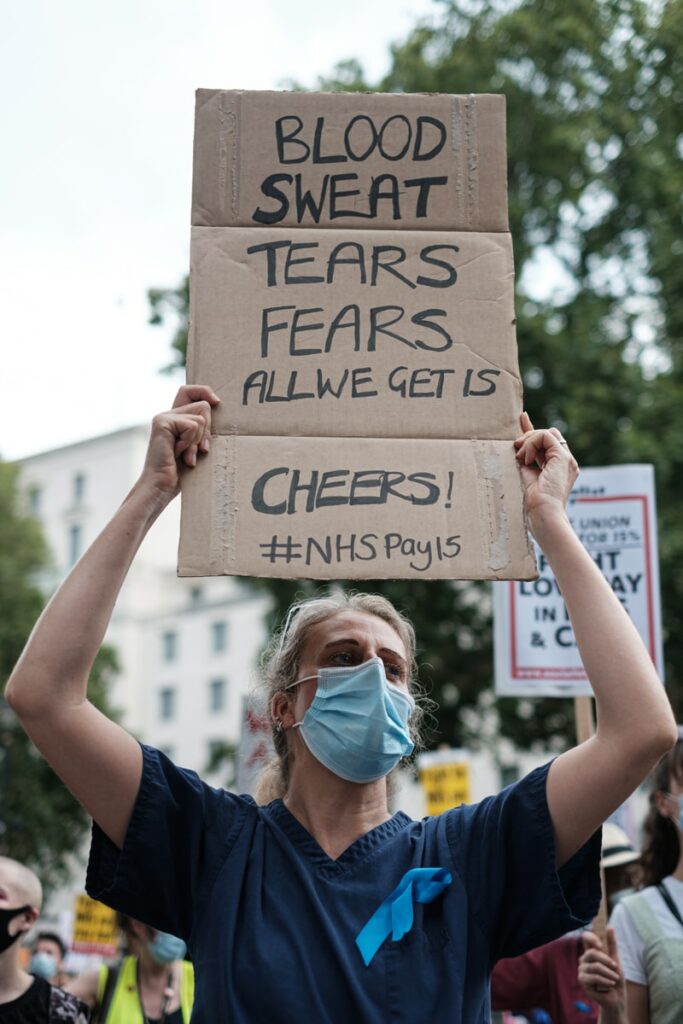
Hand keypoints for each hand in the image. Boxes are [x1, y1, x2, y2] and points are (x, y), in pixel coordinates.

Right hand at [140, 385, 219, 501]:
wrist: (162, 485)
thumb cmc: (182, 472)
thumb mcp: (197, 446)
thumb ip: (202, 428)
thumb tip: (216, 407)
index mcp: (175, 418)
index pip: (189, 391)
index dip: (204, 391)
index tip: (217, 402)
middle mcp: (168, 414)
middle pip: (203, 406)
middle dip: (207, 431)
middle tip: (197, 450)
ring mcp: (164, 417)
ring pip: (200, 418)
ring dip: (198, 441)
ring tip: (186, 455)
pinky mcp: (162, 422)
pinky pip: (192, 426)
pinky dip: (191, 443)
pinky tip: (179, 454)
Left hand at [514, 411, 578, 524]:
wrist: (543, 514)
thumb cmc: (533, 504)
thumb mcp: (527, 475)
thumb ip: (526, 460)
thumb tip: (517, 446)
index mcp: (559, 468)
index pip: (548, 442)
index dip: (533, 430)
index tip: (522, 418)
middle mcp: (566, 462)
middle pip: (549, 434)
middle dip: (530, 436)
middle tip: (517, 449)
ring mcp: (567, 459)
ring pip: (547, 433)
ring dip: (529, 441)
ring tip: (521, 458)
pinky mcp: (562, 457)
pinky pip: (545, 436)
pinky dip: (531, 443)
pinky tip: (526, 458)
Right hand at [578, 928, 625, 1013]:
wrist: (616, 997)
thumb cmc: (616, 978)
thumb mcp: (616, 959)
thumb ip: (612, 944)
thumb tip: (610, 927)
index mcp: (591, 951)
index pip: (585, 937)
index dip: (591, 938)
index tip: (601, 945)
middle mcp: (584, 959)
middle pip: (592, 953)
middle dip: (606, 960)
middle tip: (616, 967)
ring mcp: (582, 969)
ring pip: (594, 966)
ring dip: (608, 972)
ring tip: (615, 978)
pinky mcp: (582, 980)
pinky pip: (594, 977)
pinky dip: (605, 980)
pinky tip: (610, 984)